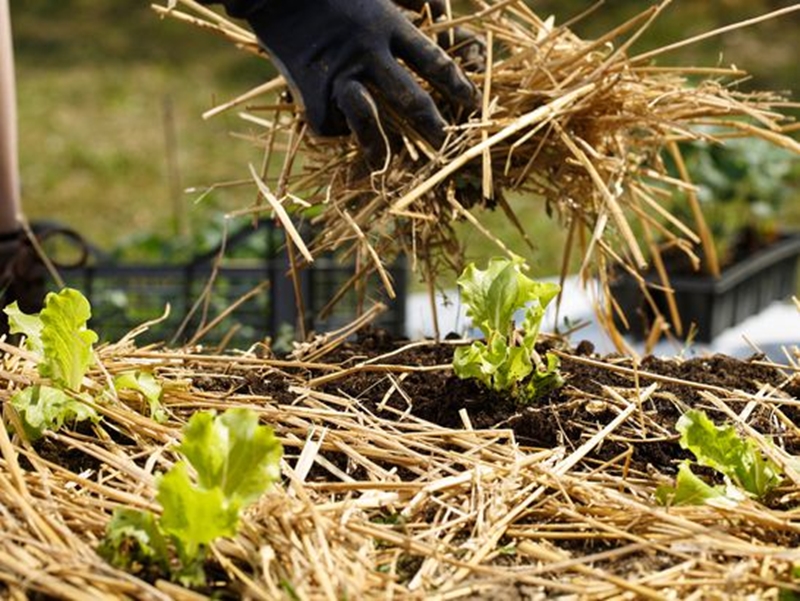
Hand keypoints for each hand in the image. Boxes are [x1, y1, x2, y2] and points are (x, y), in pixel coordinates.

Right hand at [241, 0, 479, 166]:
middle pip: (410, 99)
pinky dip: (338, 130)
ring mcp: (338, 75)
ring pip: (367, 119)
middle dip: (434, 127)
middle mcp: (368, 54)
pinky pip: (330, 122)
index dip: (458, 86)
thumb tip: (445, 16)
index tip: (473, 104)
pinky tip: (344, 132)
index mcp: (388, 25)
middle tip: (447, 145)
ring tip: (389, 162)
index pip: (434, 62)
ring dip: (381, 144)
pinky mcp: (310, 91)